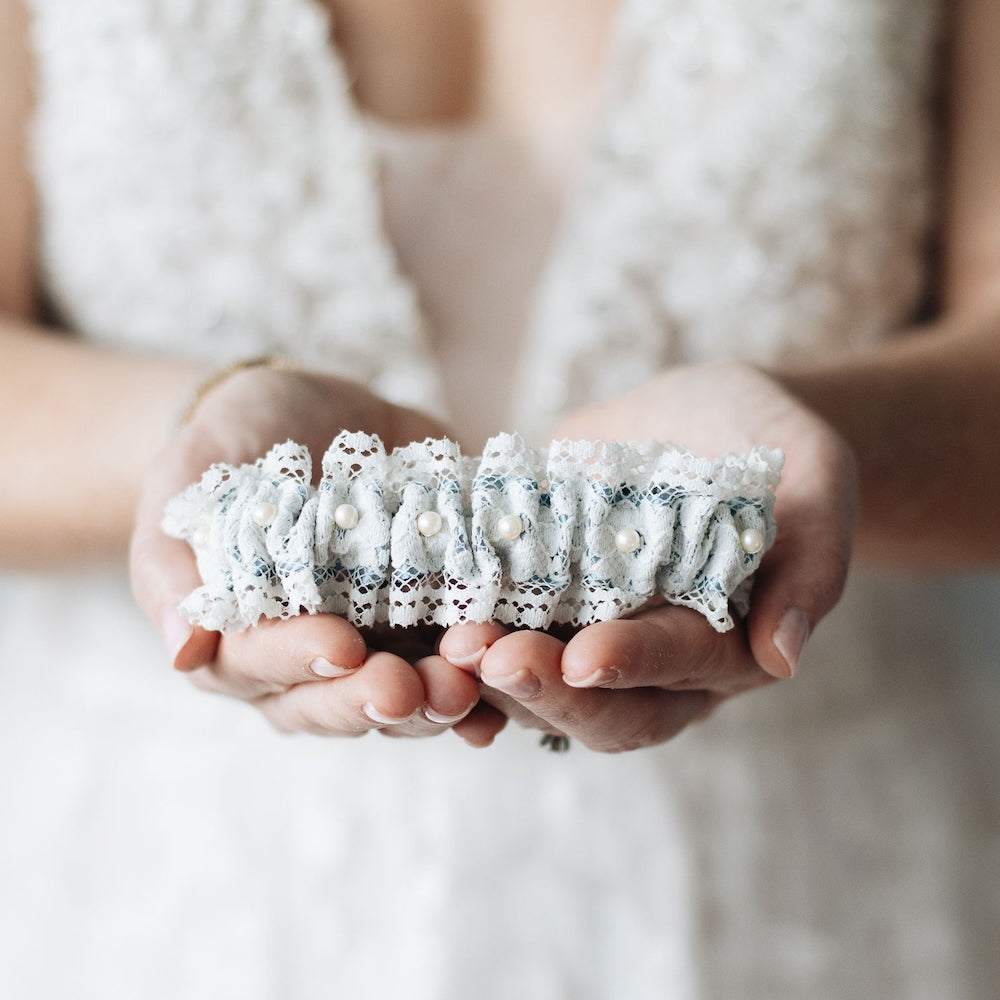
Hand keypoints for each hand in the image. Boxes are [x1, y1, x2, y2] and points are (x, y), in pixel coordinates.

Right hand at [130, 364, 486, 739]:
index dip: (297, 660)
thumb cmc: (236, 442)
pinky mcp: (427, 626)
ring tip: (470, 686)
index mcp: (236, 635)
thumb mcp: (192, 476)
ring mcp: (373, 648)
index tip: (340, 647)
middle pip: (334, 703)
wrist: (314, 414)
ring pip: (400, 701)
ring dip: (436, 703)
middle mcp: (304, 661)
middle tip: (416, 688)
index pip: (258, 664)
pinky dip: (483, 692)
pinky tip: (505, 704)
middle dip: (375, 700)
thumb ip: (174, 557)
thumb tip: (180, 648)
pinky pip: (453, 672)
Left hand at [440, 362, 858, 751]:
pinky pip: (503, 636)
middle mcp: (654, 660)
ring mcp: (593, 633)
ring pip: (543, 690)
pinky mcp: (544, 601)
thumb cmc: (776, 443)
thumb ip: (812, 562)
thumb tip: (783, 659)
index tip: (584, 656)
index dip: (634, 664)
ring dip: (491, 678)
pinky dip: (462, 641)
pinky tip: (420, 620)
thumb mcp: (817, 478)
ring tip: (446, 644)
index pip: (681, 666)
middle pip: (602, 707)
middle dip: (545, 688)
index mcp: (726, 642)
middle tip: (487, 656)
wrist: (708, 418)